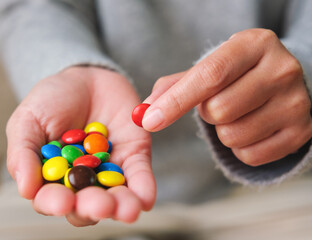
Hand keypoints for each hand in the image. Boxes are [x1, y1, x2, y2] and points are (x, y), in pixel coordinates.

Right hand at [6, 66, 155, 225]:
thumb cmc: (50, 101)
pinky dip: (143, 188)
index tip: (61, 202)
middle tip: (100, 205)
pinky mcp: (134, 157)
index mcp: (52, 178)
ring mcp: (108, 172)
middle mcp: (81, 182)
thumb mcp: (28, 121)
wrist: (84, 77)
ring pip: (115, 197)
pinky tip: (145, 200)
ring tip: (126, 209)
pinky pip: (139, 176)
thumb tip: (26, 190)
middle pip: (86, 205)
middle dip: (92, 208)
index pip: (51, 199)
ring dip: (121, 206)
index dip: (55, 203)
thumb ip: (23, 153)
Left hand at [142, 28, 311, 165]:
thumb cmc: (238, 74)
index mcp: (254, 44)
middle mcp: (281, 70)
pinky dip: (240, 148)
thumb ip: (175, 86)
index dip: (175, 101)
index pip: (209, 76)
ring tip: (237, 114)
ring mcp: (296, 102)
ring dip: (223, 131)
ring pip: (232, 136)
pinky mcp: (301, 132)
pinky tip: (251, 128)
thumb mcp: (211, 67)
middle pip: (218, 110)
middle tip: (219, 102)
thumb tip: (142, 111)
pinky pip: (249, 155)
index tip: (148, 121)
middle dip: (207, 113)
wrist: (283, 82)